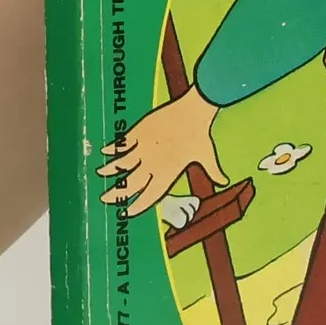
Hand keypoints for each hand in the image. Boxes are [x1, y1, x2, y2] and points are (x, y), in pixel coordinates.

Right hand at [97, 90, 221, 214]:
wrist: (192, 112)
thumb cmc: (200, 135)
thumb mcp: (207, 156)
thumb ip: (213, 172)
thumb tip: (226, 181)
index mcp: (167, 173)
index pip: (148, 196)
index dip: (136, 206)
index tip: (126, 212)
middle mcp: (152, 164)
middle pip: (129, 184)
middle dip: (116, 193)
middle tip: (104, 198)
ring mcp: (144, 148)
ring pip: (121, 164)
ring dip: (109, 170)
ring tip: (100, 173)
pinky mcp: (139, 132)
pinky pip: (122, 144)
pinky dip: (112, 148)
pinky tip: (104, 151)